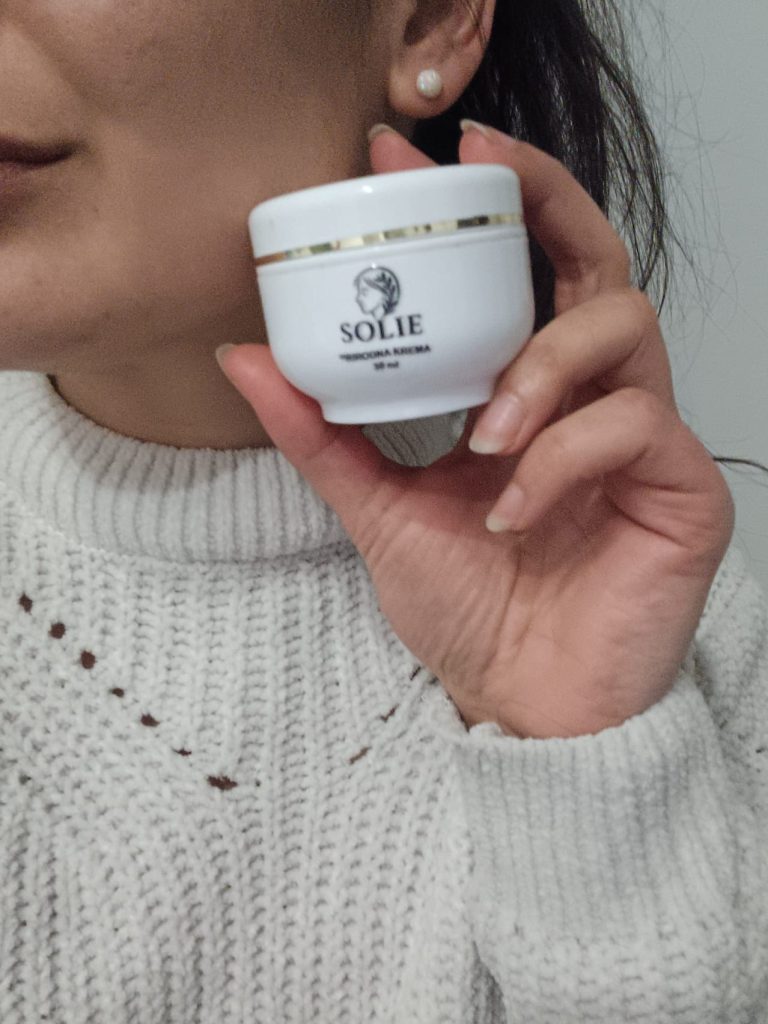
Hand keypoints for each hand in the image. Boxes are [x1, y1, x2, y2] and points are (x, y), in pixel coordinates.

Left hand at [218, 123, 734, 738]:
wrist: (524, 704)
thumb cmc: (472, 610)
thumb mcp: (381, 510)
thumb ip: (322, 434)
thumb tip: (245, 356)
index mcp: (530, 396)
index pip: (523, 272)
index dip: (481, 203)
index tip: (400, 157)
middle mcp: (593, 399)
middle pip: (596, 258)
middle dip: (544, 199)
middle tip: (481, 167)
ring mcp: (645, 437)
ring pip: (625, 325)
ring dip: (541, 363)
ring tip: (485, 430)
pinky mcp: (684, 487)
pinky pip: (635, 426)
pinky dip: (562, 455)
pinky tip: (512, 507)